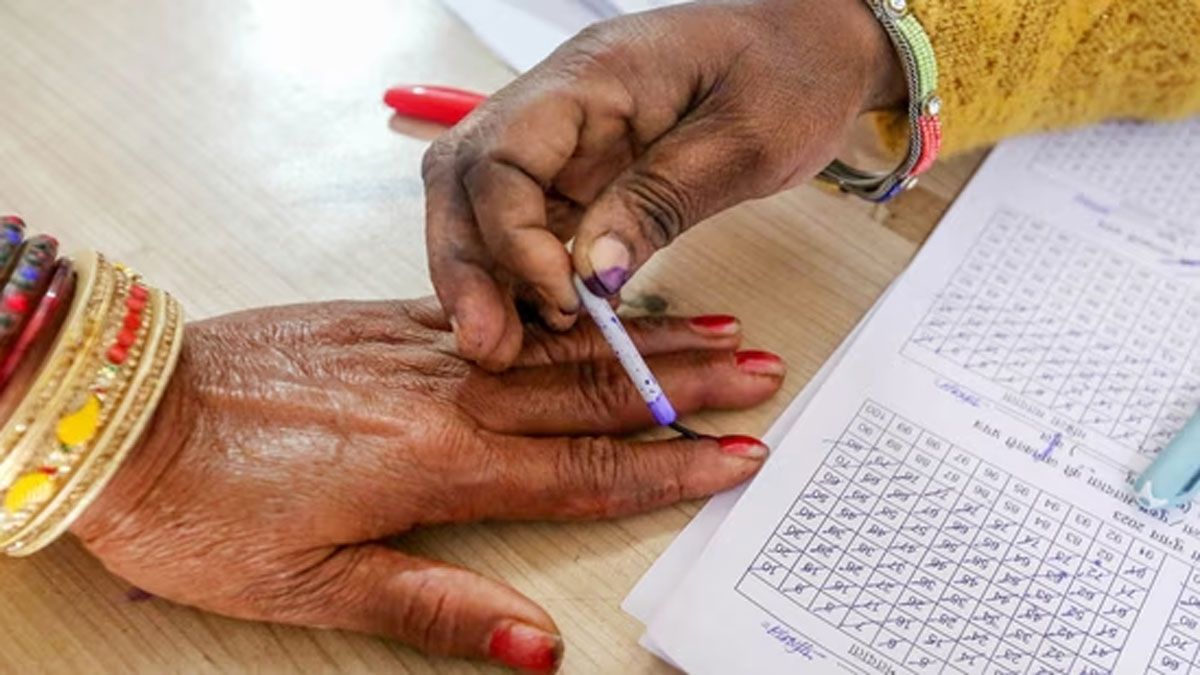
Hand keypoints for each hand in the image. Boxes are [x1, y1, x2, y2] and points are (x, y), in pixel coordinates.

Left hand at [68, 298, 784, 671]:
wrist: (129, 412)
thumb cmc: (207, 511)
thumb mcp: (314, 588)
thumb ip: (433, 609)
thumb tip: (531, 649)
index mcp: (438, 465)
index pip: (584, 470)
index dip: (669, 468)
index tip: (736, 456)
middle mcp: (446, 396)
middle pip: (590, 392)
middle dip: (683, 385)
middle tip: (760, 372)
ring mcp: (422, 348)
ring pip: (554, 343)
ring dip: (638, 336)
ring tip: (711, 325)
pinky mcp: (388, 319)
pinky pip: (496, 308)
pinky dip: (557, 307)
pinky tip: (591, 298)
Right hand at [423, 0, 904, 369]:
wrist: (814, 47)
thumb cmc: (791, 71)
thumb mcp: (744, 140)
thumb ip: (663, 202)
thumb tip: (594, 275)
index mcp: (589, 76)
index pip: (502, 156)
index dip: (512, 237)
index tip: (563, 297)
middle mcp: (556, 106)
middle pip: (463, 179)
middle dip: (464, 264)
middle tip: (484, 342)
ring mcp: (563, 142)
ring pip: (482, 207)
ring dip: (485, 277)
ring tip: (503, 345)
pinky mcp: (580, 174)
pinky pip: (529, 227)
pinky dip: (524, 276)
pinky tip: (537, 323)